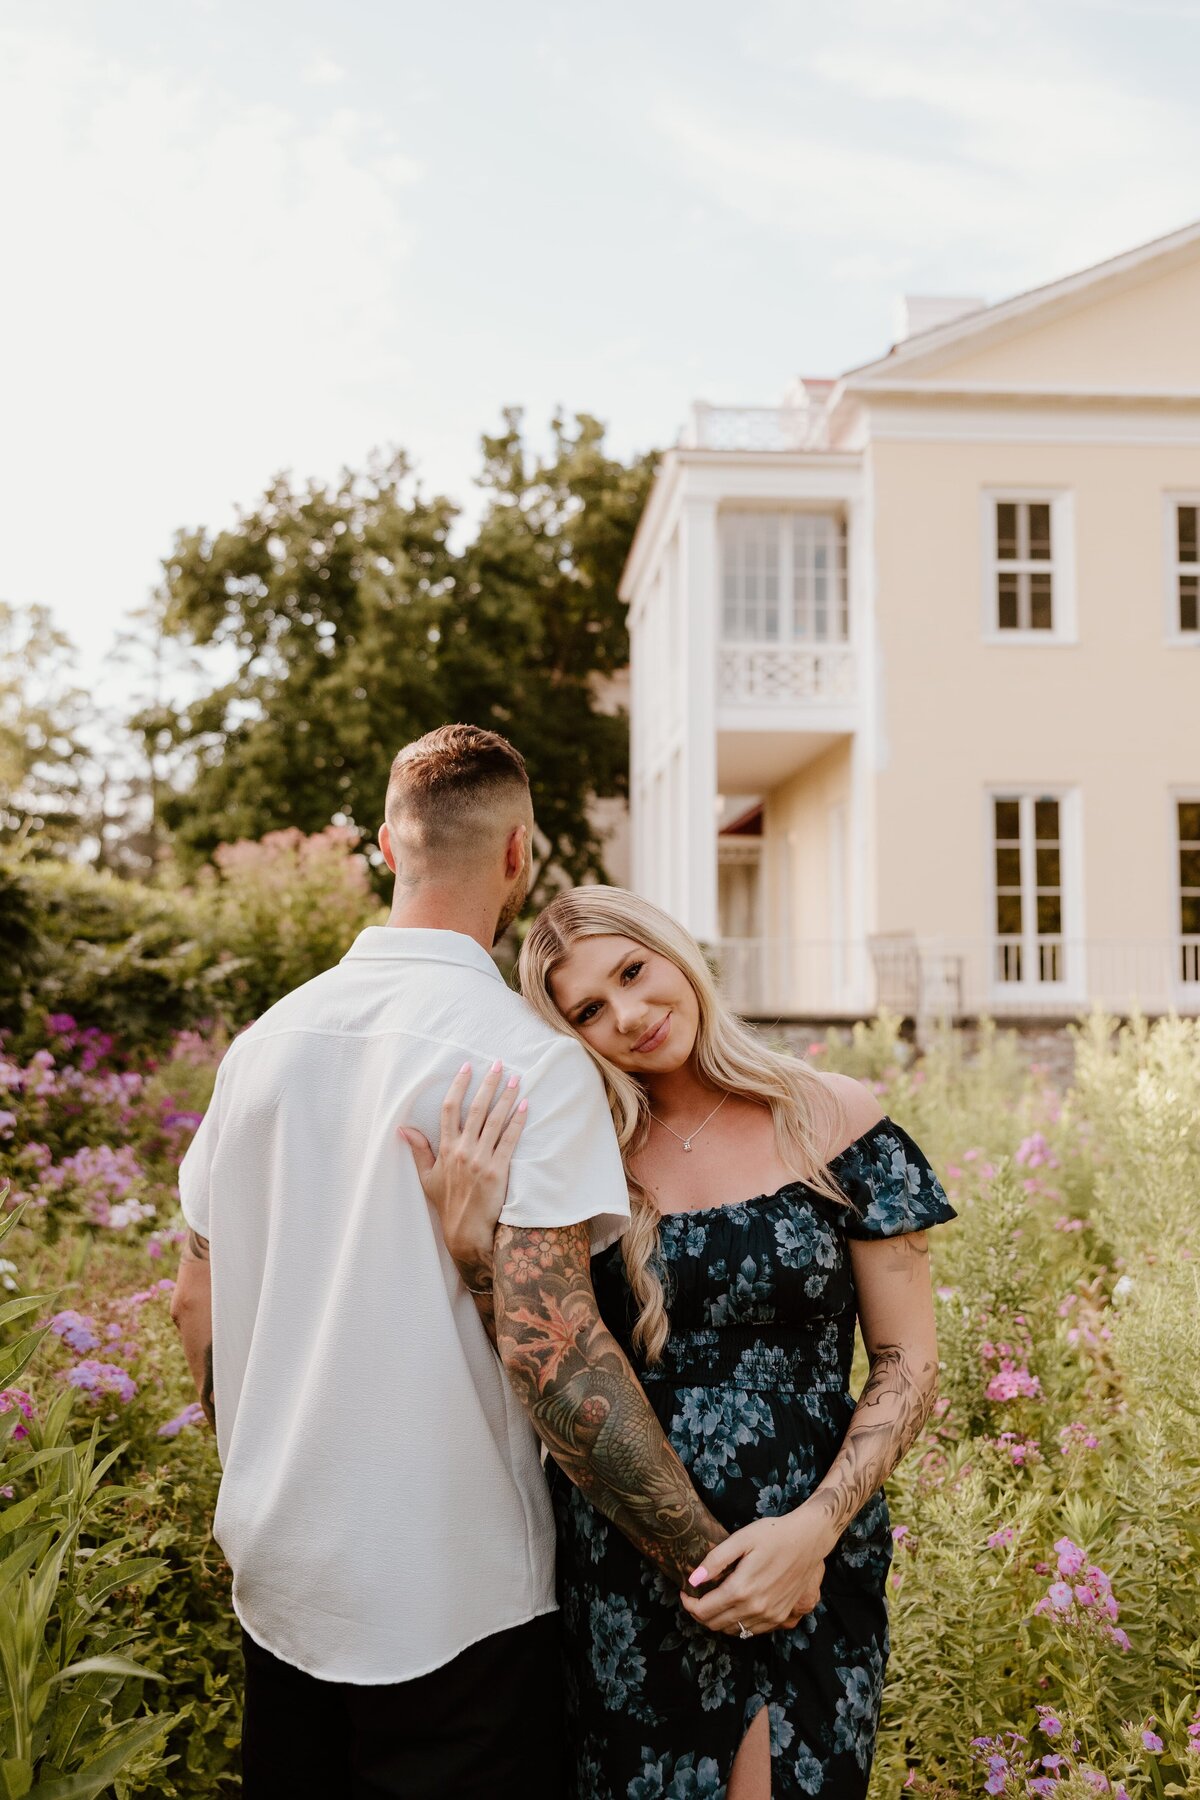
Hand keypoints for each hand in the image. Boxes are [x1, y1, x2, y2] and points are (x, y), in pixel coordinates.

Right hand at [399, 1060, 526, 1291]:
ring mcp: (481, 1159)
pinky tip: (525, 1106)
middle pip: (476, 1109)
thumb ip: (419, 1150)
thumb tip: (402, 1129)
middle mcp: (462, 1150)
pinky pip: (509, 1140)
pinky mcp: (498, 1170)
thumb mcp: (427, 1177)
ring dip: (506, 1097)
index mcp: (445, 1149)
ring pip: (494, 1121)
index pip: (449, 1109)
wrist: (465, 1231)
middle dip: (488, 1084)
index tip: (466, 1068)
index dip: (458, 1086)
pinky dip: (517, 1122)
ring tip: (516, 1079)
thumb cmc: (447, 1204)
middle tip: (499, 1064)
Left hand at [678, 1504, 833, 1636]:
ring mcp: (769, 1616)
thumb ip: (715, 1560)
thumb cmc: (774, 1534)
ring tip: (713, 1600)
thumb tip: (693, 1579)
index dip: (689, 1604)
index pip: (704, 1611)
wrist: (809, 1540)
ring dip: (717, 1620)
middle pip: (715, 1624)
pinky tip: (735, 1606)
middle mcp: (755, 1608)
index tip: (685, 1592)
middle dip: (700, 1613)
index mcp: (742, 1589)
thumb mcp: (741, 1538)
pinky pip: (750, 1631)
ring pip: (732, 1631)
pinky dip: (736, 1623)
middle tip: (695, 1596)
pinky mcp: (780, 1617)